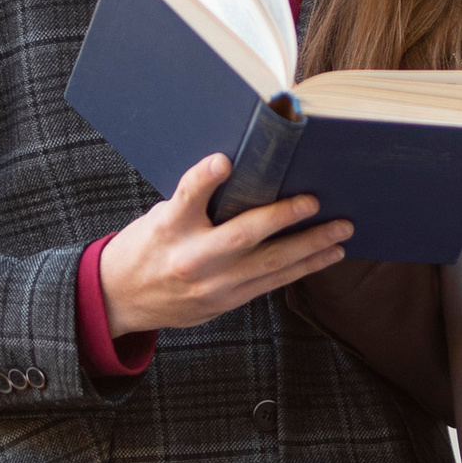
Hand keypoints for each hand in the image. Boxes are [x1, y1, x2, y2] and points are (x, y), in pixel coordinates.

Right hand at [96, 158, 350, 338]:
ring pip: (269, 265)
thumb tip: (247, 175)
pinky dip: (302, 268)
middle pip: (242, 235)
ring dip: (310, 247)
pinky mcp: (225, 302)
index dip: (204, 178)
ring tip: (341, 231)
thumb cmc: (147, 246)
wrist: (120, 300)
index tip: (223, 161)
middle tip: (317, 201)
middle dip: (284, 218)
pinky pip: (271, 283)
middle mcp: (191, 258)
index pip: (186, 197)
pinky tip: (325, 255)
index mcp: (168, 227)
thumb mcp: (160, 217)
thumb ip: (197, 202)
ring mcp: (211, 285)